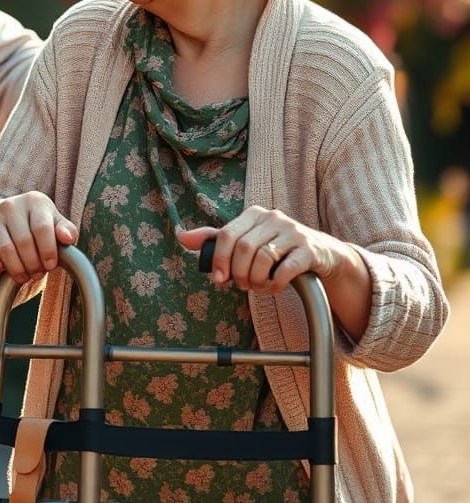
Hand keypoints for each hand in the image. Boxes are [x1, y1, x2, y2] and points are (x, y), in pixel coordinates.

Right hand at [0, 192, 77, 288]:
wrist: (4, 225)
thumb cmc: (35, 227)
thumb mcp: (54, 226)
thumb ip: (66, 231)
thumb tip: (68, 238)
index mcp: (34, 200)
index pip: (43, 228)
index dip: (48, 251)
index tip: (51, 265)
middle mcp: (11, 204)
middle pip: (24, 242)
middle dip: (33, 264)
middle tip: (37, 273)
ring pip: (6, 250)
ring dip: (17, 269)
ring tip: (24, 275)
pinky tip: (5, 267)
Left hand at [176, 207, 344, 293]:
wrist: (322, 255)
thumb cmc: (275, 249)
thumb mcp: (246, 240)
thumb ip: (215, 240)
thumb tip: (181, 237)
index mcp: (253, 214)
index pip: (226, 234)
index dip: (219, 259)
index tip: (218, 279)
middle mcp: (273, 217)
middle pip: (244, 248)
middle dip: (238, 273)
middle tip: (241, 286)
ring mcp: (293, 231)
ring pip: (264, 257)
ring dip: (256, 279)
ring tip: (257, 287)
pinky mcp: (310, 248)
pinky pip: (287, 268)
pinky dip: (276, 283)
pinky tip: (274, 288)